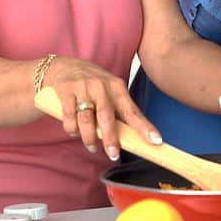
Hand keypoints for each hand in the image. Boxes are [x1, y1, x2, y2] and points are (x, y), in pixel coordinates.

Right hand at [43, 56, 160, 159]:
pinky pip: (69, 117)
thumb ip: (118, 110)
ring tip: (92, 146)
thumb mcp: (110, 91)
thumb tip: (131, 137)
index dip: (144, 127)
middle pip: (107, 116)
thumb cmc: (93, 83)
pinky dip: (71, 128)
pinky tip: (74, 131)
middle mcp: (101, 86)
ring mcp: (83, 88)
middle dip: (110, 138)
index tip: (155, 140)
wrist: (64, 65)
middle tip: (113, 154)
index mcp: (117, 88)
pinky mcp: (66, 91)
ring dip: (89, 137)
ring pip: (86, 119)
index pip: (132, 111)